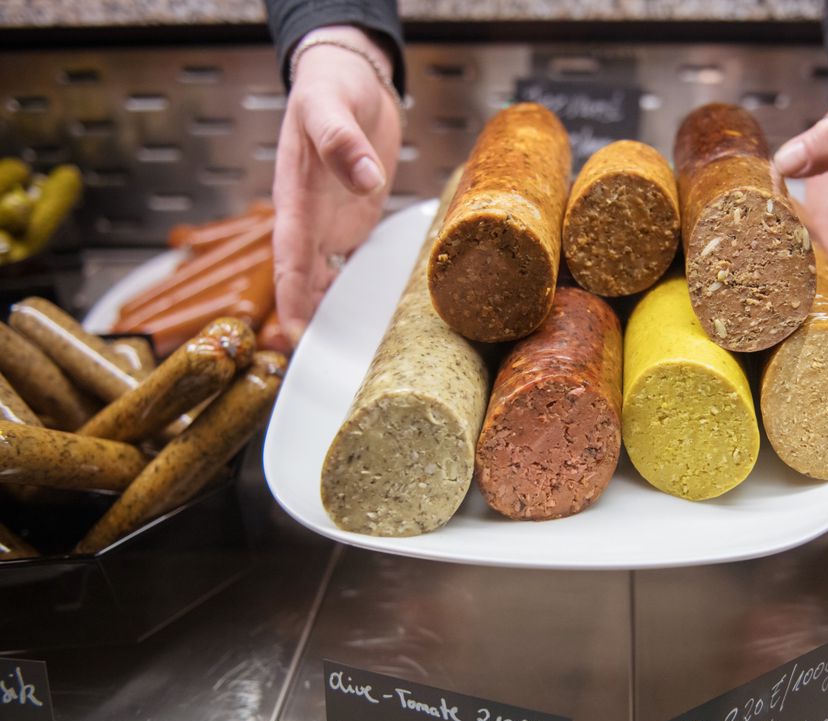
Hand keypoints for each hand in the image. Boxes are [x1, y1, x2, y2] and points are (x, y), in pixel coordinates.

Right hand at [273, 25, 401, 342]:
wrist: (348, 79)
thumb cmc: (329, 89)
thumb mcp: (329, 107)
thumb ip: (341, 142)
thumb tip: (366, 181)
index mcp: (295, 202)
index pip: (290, 261)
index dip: (292, 300)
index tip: (295, 337)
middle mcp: (310, 222)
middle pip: (307, 285)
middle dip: (313, 326)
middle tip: (328, 372)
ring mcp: (331, 226)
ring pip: (329, 283)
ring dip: (337, 318)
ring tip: (353, 362)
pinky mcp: (354, 224)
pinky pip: (355, 266)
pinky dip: (361, 294)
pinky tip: (376, 320)